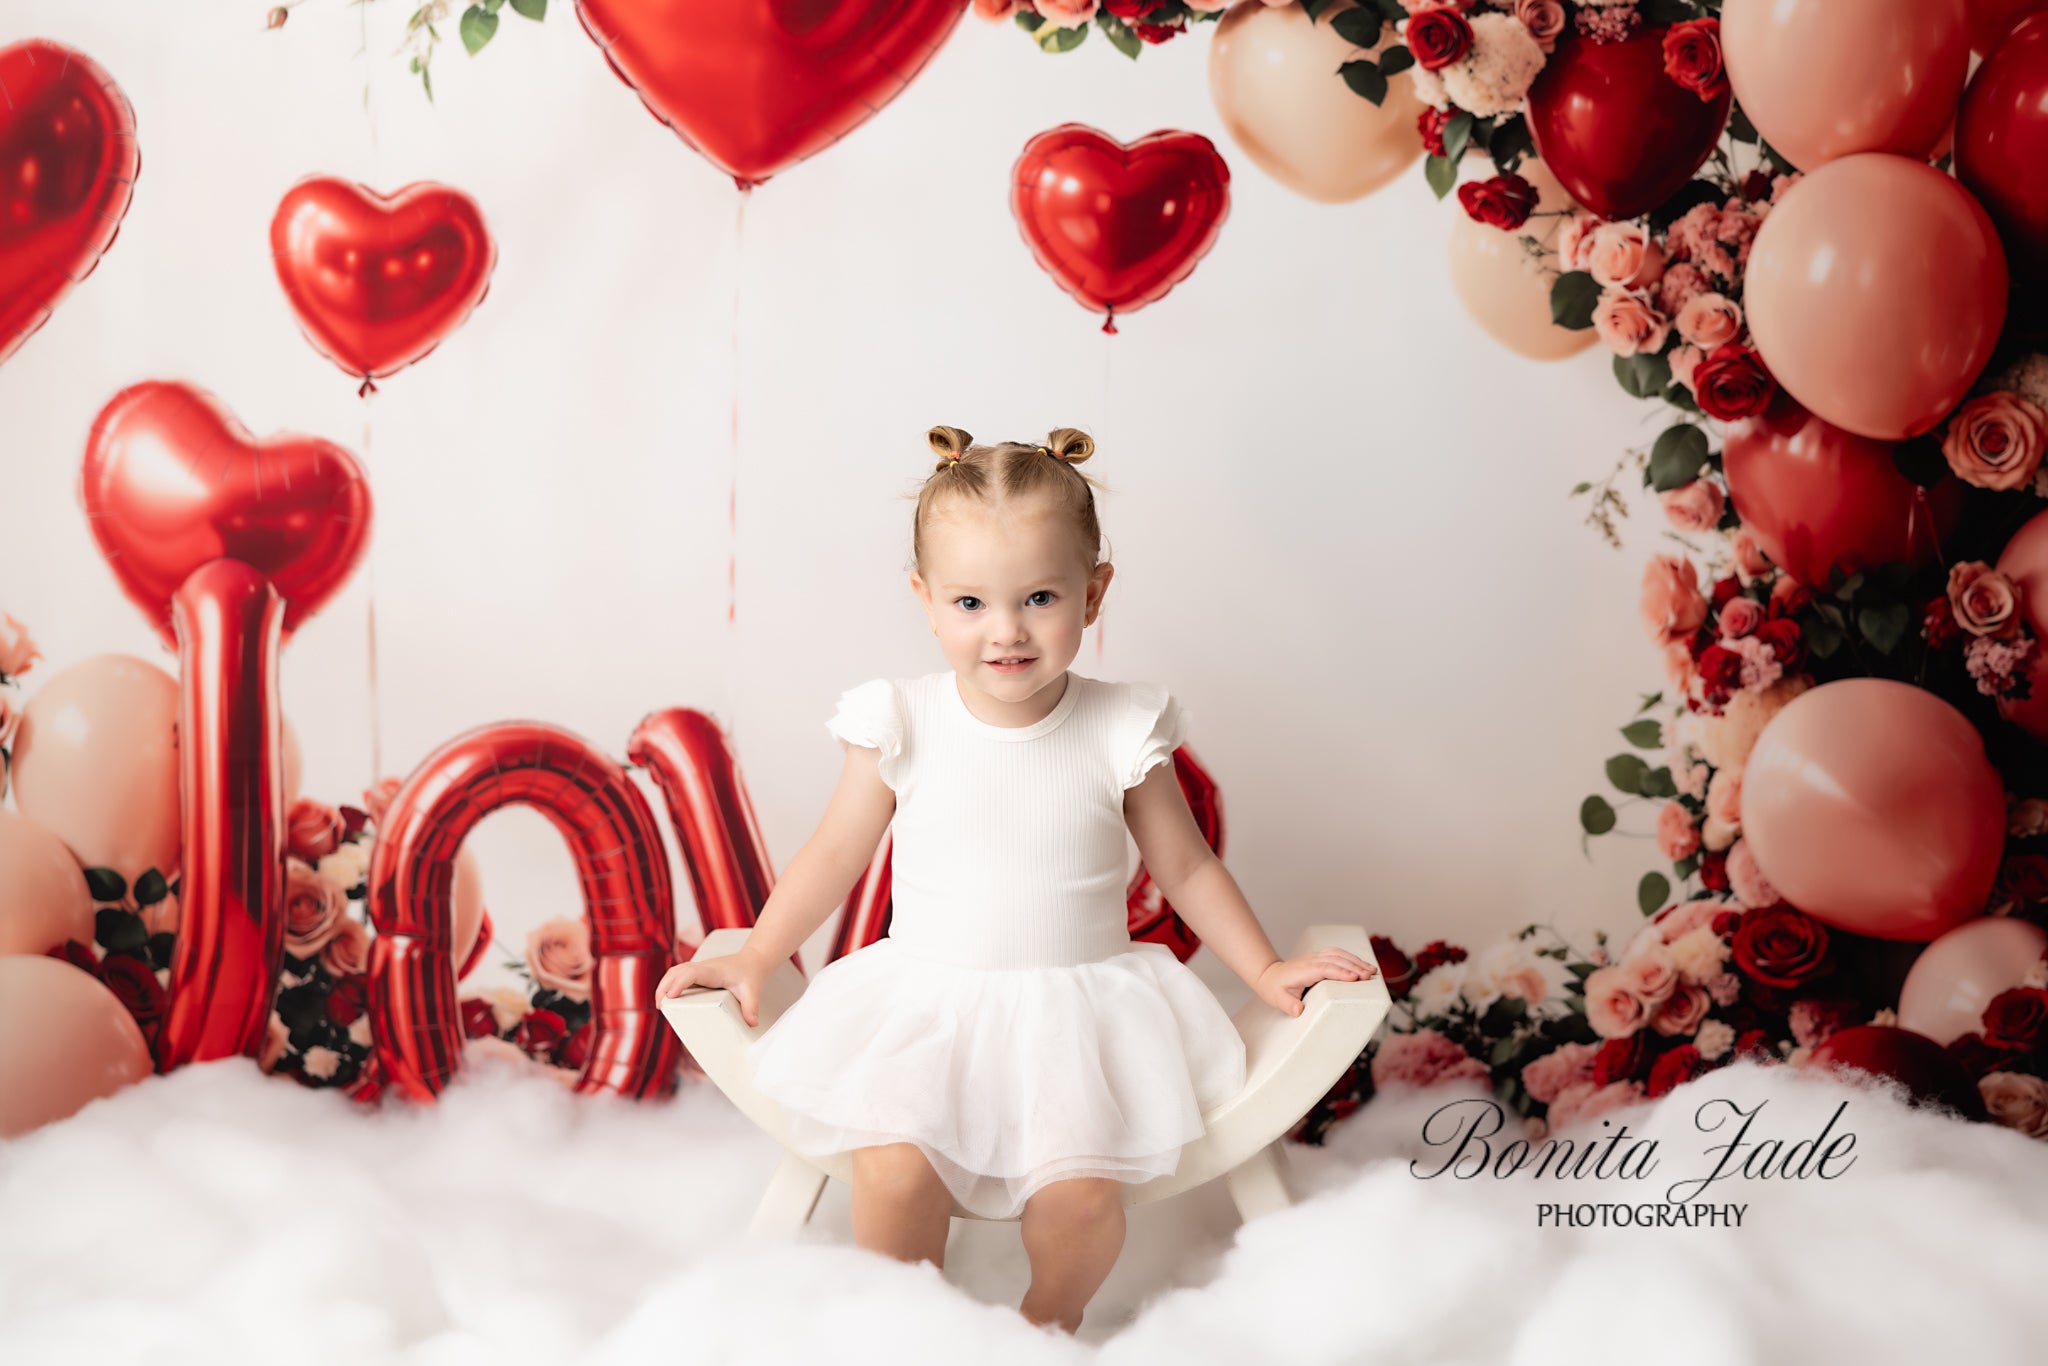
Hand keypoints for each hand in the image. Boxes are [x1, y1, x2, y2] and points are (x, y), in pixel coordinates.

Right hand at [654, 949, 774, 1026]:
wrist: (753, 960)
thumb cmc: (751, 974)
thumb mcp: (752, 990)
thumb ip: (751, 1006)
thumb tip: (752, 1023)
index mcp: (713, 971)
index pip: (691, 973)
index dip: (680, 983)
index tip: (672, 996)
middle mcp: (703, 967)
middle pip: (676, 972)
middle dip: (664, 987)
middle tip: (661, 1006)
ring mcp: (699, 968)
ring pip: (675, 971)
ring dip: (664, 985)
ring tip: (661, 1004)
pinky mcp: (698, 971)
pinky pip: (678, 974)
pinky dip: (669, 983)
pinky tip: (668, 998)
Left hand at [1255, 949, 1377, 1016]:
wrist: (1269, 975)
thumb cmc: (1275, 989)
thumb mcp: (1278, 999)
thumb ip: (1288, 1005)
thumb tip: (1299, 1010)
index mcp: (1303, 970)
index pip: (1324, 968)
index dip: (1340, 972)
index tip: (1355, 978)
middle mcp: (1311, 961)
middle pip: (1336, 960)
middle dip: (1354, 966)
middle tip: (1370, 975)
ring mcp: (1316, 957)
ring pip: (1339, 954)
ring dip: (1356, 961)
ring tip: (1372, 970)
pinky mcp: (1320, 958)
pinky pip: (1338, 954)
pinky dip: (1351, 957)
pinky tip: (1362, 964)